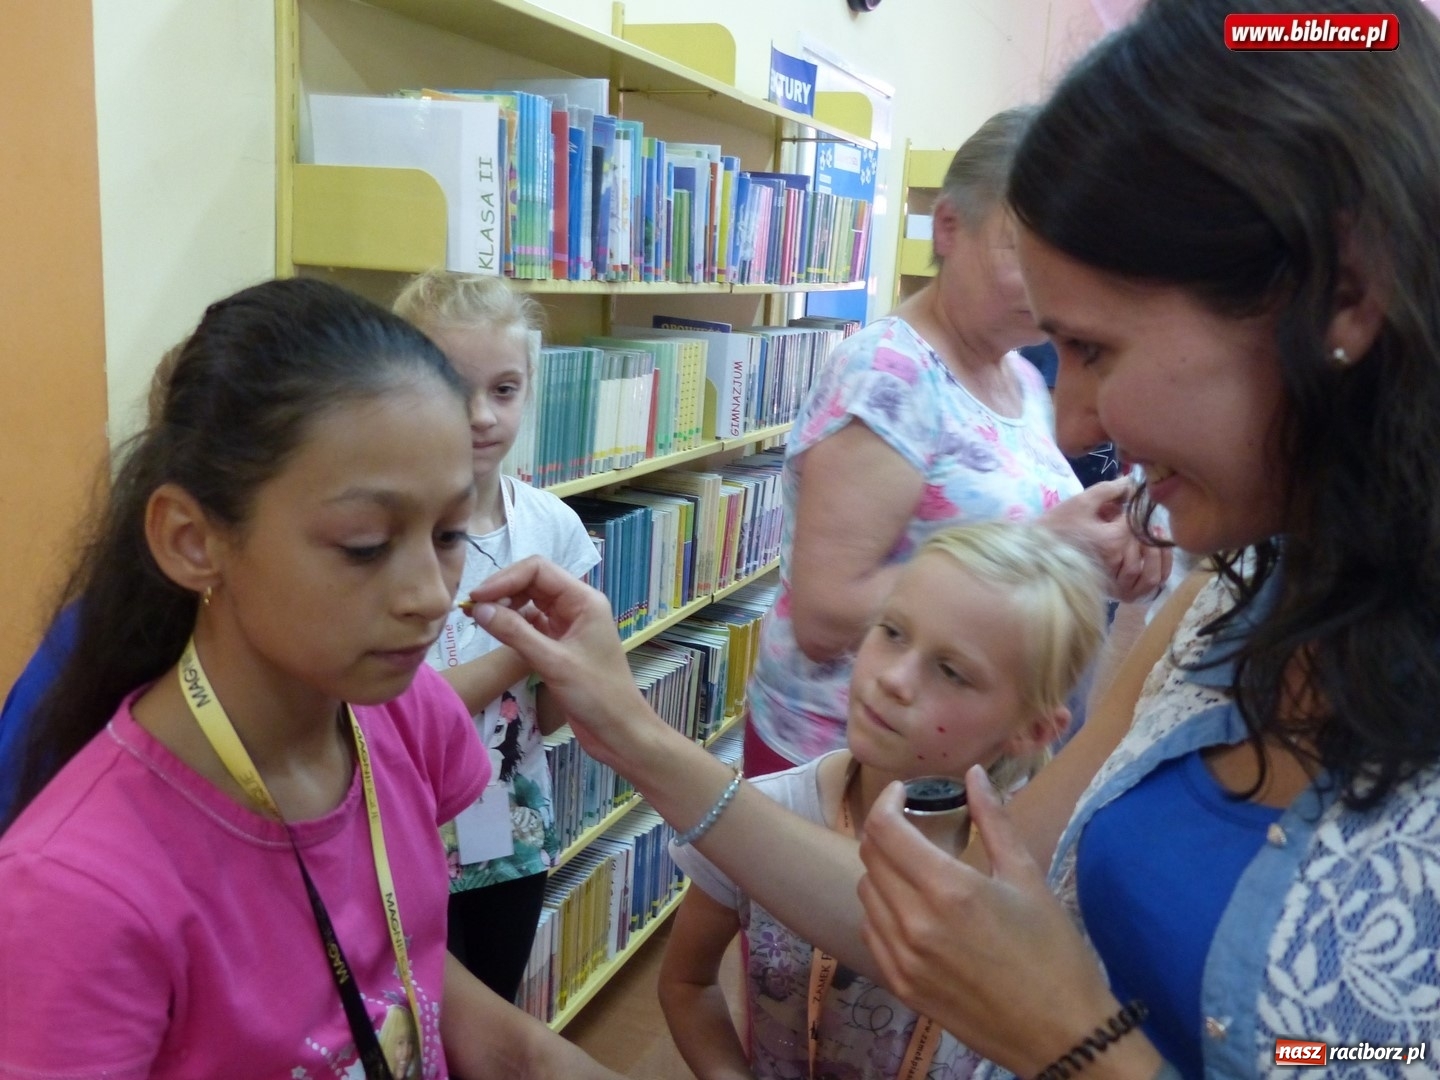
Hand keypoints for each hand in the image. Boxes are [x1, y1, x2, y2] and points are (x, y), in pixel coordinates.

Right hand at [466, 556, 653, 768]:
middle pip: (533, 582)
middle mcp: (576, 606)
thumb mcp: (553, 662)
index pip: (538, 570)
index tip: (477, 597)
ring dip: (505, 607)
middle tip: (471, 608)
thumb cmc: (596, 695)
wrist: (619, 731)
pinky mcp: (560, 644)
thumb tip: (479, 609)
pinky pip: (532, 625)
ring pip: (530, 603)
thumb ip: (515, 633)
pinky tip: (495, 631)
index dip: (505, 578)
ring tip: (477, 618)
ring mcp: (568, 625)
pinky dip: (512, 625)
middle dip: (502, 590)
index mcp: (584, 600)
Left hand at [857, 766, 1135, 1075]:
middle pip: (871, 857)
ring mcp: (903, 958)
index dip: (886, 801)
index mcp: (948, 890)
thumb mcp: (1028, 877)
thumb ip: (993, 819)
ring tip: (916, 866)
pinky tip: (912, 907)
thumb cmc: (1053, 952)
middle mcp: (914, 922)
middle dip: (886, 831)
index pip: (884, 829)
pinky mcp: (901, 986)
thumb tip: (974, 773)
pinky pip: (872, 931)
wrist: (1062, 1035)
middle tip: (912, 825)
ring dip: (883, 869)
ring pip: (867, 893)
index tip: (903, 792)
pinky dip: (882, 909)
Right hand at [1042, 478, 1172, 603]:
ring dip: (1151, 553)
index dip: (1133, 510)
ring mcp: (1116, 579)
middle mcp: (1119, 561)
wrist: (1036, 554)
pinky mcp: (1113, 591)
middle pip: (1147, 543)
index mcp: (1113, 539)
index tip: (1121, 506)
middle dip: (1140, 530)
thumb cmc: (1056, 526)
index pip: (1139, 521)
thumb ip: (1109, 489)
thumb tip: (1131, 480)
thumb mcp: (1081, 501)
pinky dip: (1152, 575)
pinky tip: (1146, 561)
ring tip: (1140, 540)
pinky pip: (1144, 586)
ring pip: (1150, 568)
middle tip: (1129, 525)